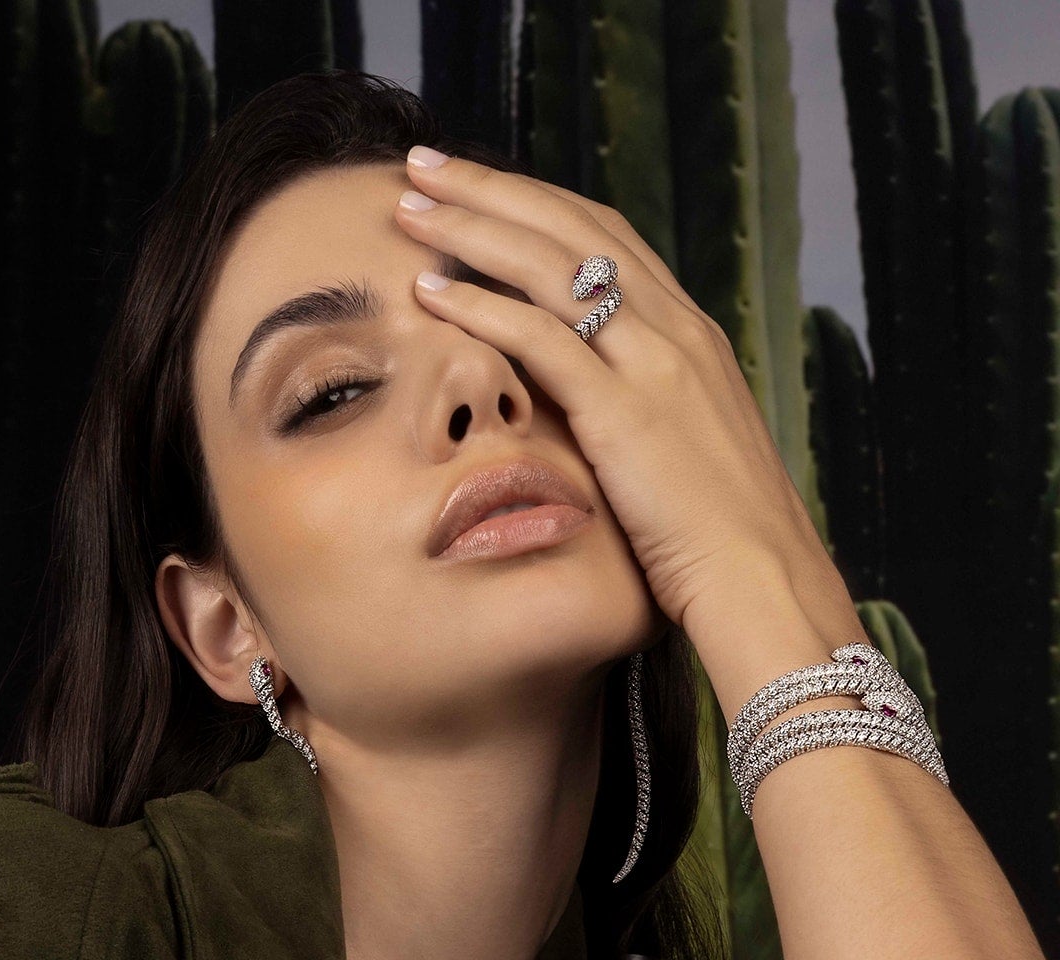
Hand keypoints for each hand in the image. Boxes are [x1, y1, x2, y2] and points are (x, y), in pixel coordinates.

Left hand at [395, 147, 832, 631]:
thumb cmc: (719, 539)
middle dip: (491, 189)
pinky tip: (430, 292)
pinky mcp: (627, 414)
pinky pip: (543, 339)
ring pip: (551, 266)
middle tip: (423, 165)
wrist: (763, 582)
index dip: (536, 202)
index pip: (606, 237)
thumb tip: (584, 410)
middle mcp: (676, 331)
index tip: (475, 186)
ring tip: (408, 211)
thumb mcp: (683, 454)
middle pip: (572, 228)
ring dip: (472, 229)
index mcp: (691, 335)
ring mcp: (654, 367)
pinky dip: (482, 307)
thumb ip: (639, 413)